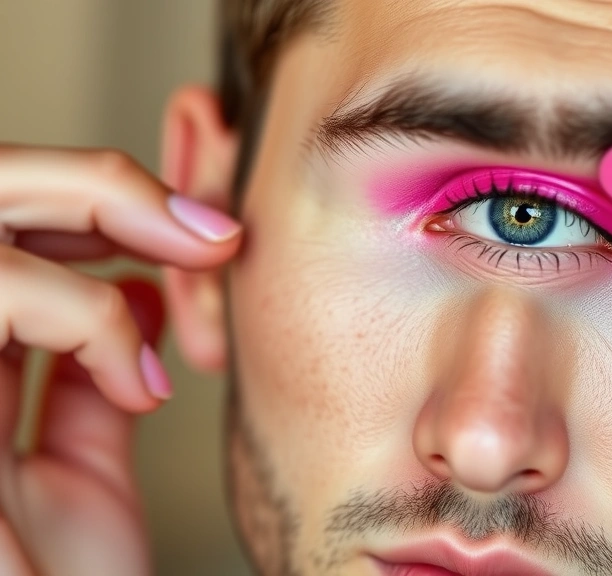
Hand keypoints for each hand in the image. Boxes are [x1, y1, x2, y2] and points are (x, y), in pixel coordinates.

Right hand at [0, 145, 240, 574]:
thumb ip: (91, 384)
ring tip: (185, 262)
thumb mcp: (78, 478)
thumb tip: (138, 292)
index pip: (3, 236)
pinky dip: (79, 314)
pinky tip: (138, 379)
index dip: (84, 204)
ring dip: (86, 212)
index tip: (195, 234)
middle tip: (201, 227)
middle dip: (88, 184)